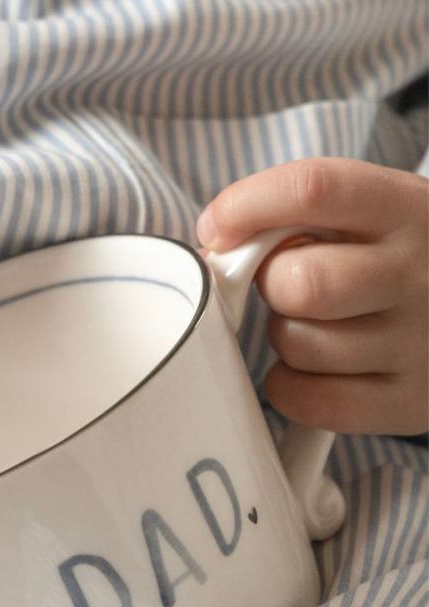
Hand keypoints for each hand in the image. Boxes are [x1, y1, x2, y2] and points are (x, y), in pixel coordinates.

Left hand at [197, 157, 427, 434]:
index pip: (312, 191)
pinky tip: (313, 369)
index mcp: (409, 209)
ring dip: (284, 336)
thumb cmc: (396, 262)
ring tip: (316, 326)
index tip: (214, 229)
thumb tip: (216, 244)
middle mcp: (421, 273)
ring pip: (296, 343)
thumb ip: (305, 217)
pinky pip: (308, 399)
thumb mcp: (375, 215)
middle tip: (285, 286)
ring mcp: (418, 342)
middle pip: (298, 282)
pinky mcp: (407, 401)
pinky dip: (290, 387)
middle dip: (270, 285)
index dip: (245, 207)